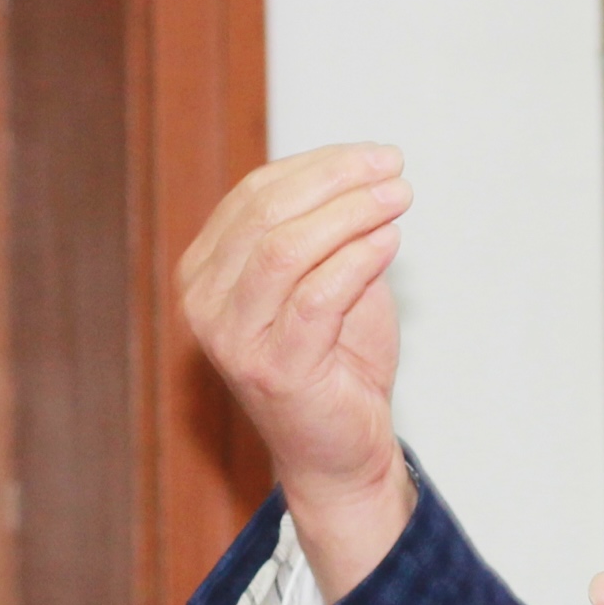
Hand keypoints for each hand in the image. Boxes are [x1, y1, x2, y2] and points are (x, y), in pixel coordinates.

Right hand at [176, 145, 416, 599]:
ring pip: (286, 249)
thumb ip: (327, 227)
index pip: (255, 194)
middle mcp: (205, 304)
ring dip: (351, 213)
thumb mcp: (325, 276)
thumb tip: (362, 168)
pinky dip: (357, 260)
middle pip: (267, 214)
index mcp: (206, 271)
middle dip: (337, 181)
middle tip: (393, 170)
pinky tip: (389, 241)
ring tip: (398, 199)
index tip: (376, 155)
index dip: (320, 164)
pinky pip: (316, 297)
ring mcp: (233, 341)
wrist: (341, 449)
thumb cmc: (335, 359)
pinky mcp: (275, 371)